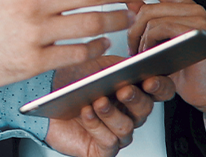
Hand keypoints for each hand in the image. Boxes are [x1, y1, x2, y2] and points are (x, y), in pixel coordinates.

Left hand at [45, 54, 177, 156]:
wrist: (44, 99)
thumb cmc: (71, 83)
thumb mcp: (94, 64)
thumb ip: (116, 61)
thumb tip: (128, 58)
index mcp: (134, 90)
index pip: (160, 91)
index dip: (160, 86)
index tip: (150, 80)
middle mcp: (129, 113)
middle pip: (146, 110)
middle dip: (135, 99)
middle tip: (123, 90)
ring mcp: (116, 132)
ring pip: (126, 127)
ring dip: (112, 113)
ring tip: (98, 101)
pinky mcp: (102, 149)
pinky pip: (109, 142)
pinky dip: (97, 127)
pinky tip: (87, 114)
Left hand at [129, 0, 205, 130]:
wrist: (200, 89)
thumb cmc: (178, 66)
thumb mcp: (155, 39)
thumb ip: (146, 18)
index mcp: (182, 6)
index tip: (123, 10)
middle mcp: (192, 8)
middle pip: (146, 5)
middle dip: (131, 28)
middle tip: (131, 48)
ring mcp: (197, 18)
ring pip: (150, 16)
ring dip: (138, 38)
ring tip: (140, 54)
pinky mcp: (196, 31)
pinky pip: (160, 27)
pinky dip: (148, 42)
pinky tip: (149, 54)